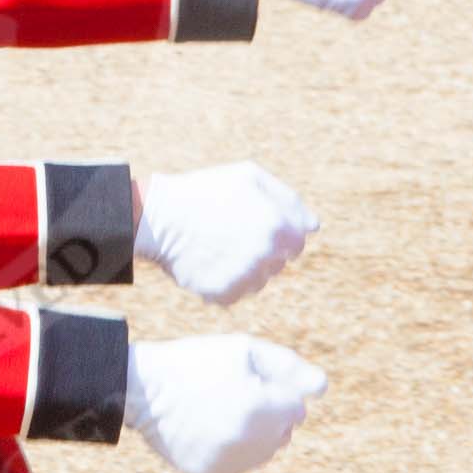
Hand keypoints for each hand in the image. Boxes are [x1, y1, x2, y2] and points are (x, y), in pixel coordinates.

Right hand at [125, 335, 325, 472]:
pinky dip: (231, 449)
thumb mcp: (242, 350)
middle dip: (268, 414)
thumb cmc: (196, 362)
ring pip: (265, 451)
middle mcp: (248, 442)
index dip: (275, 391)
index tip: (247, 380)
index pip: (296, 409)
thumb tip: (322, 388)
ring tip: (220, 410)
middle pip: (284, 432)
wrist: (142, 389)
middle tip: (232, 394)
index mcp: (260, 409)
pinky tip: (209, 428)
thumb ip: (287, 366)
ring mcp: (229, 462)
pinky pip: (239, 464)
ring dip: (254, 433)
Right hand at [134, 162, 317, 304]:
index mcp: (278, 227)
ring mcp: (244, 278)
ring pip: (259, 281)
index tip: (252, 223)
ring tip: (217, 246)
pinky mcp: (223, 295)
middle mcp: (266, 256)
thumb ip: (289, 200)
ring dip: (245, 268)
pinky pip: (236, 293)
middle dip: (262, 250)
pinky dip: (225, 281)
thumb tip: (314, 227)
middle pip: (278, 263)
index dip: (277, 232)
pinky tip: (207, 261)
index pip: (297, 242)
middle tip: (229, 232)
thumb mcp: (248, 177)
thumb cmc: (205, 191)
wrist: (158, 216)